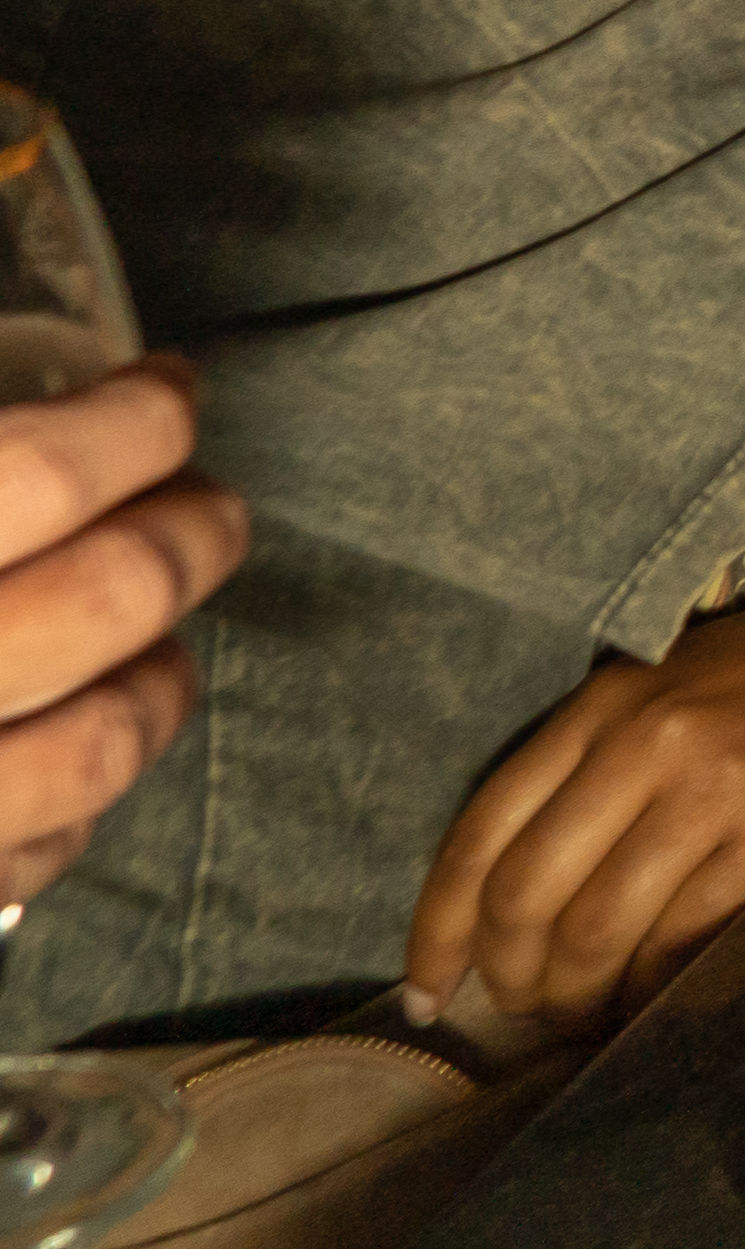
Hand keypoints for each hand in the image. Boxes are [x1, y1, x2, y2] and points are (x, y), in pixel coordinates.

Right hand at [0, 358, 241, 906]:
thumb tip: (62, 401)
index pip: (46, 470)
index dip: (134, 419)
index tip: (167, 393)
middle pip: (111, 594)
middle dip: (186, 535)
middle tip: (204, 507)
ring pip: (102, 743)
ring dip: (158, 677)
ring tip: (158, 638)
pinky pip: (37, 856)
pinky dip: (76, 800)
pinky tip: (65, 746)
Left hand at [405, 516, 744, 1034]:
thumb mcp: (702, 680)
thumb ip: (621, 750)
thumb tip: (549, 870)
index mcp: (609, 698)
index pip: (481, 832)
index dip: (439, 929)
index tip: (428, 994)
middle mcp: (643, 733)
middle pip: (524, 893)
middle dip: (509, 980)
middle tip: (523, 1022)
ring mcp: (715, 777)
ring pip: (596, 925)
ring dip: (576, 997)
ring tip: (585, 1026)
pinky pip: (687, 930)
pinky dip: (653, 988)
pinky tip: (652, 1010)